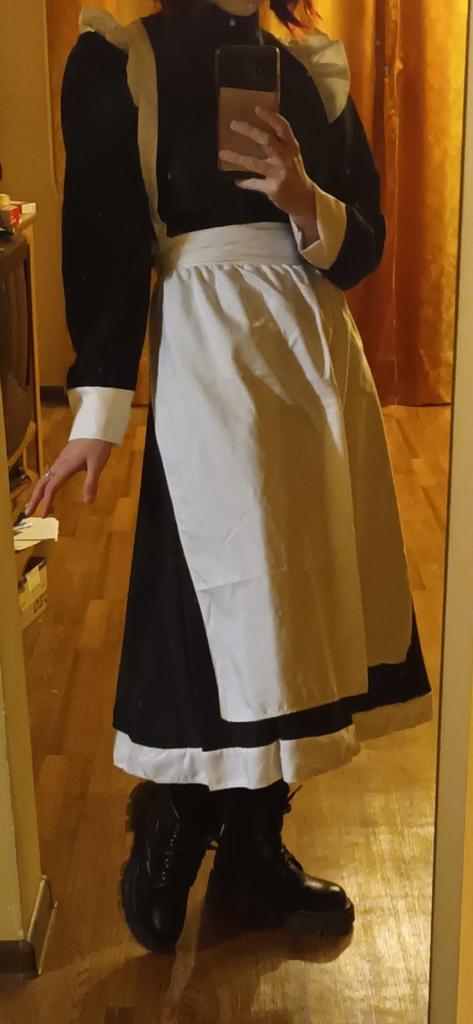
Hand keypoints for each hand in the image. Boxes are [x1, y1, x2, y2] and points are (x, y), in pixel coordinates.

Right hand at [25, 438, 113, 517]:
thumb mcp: (97, 465)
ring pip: (45, 479)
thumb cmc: (97, 446)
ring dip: (39, 493)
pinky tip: (50, 491)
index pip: (51, 489)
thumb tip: (88, 502)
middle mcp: (59, 466)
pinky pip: (50, 475)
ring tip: (36, 506)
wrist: (96, 428)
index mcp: (65, 468)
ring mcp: (60, 462)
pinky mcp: (63, 460)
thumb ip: (91, 483)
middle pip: (42, 484)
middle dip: (35, 499)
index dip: (46, 503)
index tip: (42, 516)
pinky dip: (46, 486)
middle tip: (27, 513)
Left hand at [219, 107, 319, 244]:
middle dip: (249, 131)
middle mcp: (286, 158)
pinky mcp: (272, 188)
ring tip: (222, 153)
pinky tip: (237, 180)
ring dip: (237, 157)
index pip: (282, 128)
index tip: (257, 108)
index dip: (270, 117)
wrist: (303, 198)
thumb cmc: (294, 173)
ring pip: (254, 163)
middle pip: (267, 140)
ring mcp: (279, 173)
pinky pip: (254, 183)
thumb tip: (256, 130)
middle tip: (233, 124)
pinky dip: (245, 182)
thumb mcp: (291, 155)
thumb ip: (279, 143)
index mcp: (291, 147)